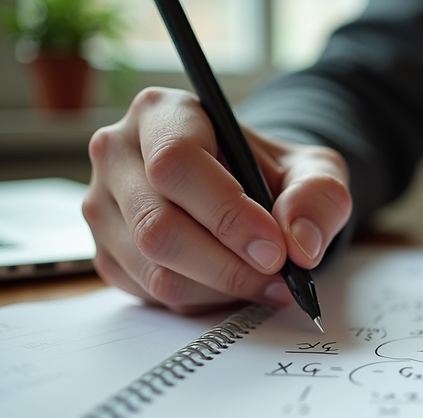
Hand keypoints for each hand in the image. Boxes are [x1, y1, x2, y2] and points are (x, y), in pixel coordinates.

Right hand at [83, 87, 351, 313]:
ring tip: (268, 284)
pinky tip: (235, 284)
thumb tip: (301, 243)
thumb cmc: (270, 173)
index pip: (176, 163)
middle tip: (279, 277)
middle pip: (158, 226)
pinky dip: (203, 300)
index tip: (275, 249)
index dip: (227, 213)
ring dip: (221, 288)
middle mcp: (117, 153)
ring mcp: (104, 206)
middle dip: (228, 264)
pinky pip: (151, 293)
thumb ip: (318, 196)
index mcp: (161, 113)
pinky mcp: (106, 252)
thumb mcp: (312, 170)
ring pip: (154, 268)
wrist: (246, 191)